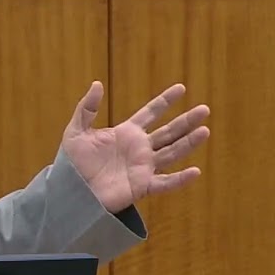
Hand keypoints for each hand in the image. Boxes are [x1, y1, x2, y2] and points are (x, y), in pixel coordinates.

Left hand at [61, 81, 209, 212]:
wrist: (69, 190)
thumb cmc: (72, 163)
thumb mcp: (76, 131)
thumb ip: (87, 108)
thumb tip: (97, 83)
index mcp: (126, 133)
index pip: (151, 113)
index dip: (165, 101)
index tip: (181, 88)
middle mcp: (139, 148)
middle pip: (168, 131)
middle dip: (186, 121)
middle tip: (204, 109)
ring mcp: (143, 167)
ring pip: (172, 152)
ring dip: (189, 143)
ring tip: (205, 130)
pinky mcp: (142, 186)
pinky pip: (165, 182)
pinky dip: (180, 179)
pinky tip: (195, 171)